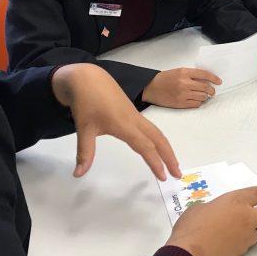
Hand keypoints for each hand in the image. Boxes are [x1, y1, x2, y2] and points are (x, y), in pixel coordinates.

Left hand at [50, 63, 180, 179]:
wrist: (87, 78)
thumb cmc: (86, 102)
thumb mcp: (83, 128)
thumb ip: (85, 152)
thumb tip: (78, 174)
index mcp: (125, 125)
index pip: (145, 146)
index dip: (155, 162)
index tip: (163, 177)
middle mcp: (135, 120)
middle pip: (159, 139)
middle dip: (170, 156)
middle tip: (178, 174)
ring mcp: (135, 115)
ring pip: (157, 133)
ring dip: (167, 148)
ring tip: (173, 163)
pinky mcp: (133, 113)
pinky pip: (151, 128)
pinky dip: (159, 140)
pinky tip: (157, 147)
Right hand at [142, 68, 221, 108]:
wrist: (151, 87)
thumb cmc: (165, 79)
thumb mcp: (178, 72)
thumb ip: (191, 75)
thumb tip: (207, 80)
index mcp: (184, 72)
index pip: (204, 74)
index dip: (214, 78)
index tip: (219, 81)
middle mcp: (184, 83)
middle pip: (205, 87)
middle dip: (211, 90)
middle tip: (212, 91)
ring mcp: (182, 94)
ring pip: (202, 97)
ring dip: (205, 97)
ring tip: (203, 96)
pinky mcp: (180, 103)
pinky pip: (196, 104)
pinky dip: (199, 103)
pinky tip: (196, 100)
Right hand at [166, 186, 256, 255]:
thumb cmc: (190, 228)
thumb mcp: (199, 209)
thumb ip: (213, 207)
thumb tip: (214, 211)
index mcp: (235, 201)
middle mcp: (246, 217)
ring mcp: (246, 237)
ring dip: (253, 231)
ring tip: (237, 232)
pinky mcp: (242, 253)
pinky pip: (246, 246)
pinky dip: (240, 244)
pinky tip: (227, 244)